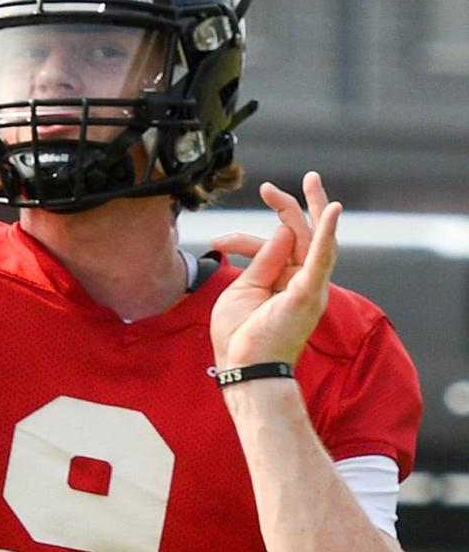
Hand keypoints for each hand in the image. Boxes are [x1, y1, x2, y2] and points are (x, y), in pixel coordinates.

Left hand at [208, 172, 342, 369]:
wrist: (243, 369)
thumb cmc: (240, 338)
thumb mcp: (243, 290)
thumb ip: (262, 260)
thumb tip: (282, 230)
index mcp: (283, 284)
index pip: (273, 248)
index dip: (247, 238)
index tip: (220, 240)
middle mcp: (301, 283)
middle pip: (303, 237)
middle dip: (290, 207)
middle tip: (270, 187)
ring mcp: (308, 288)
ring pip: (319, 241)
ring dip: (316, 209)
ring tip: (312, 182)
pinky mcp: (309, 293)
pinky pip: (323, 258)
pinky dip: (328, 233)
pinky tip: (333, 210)